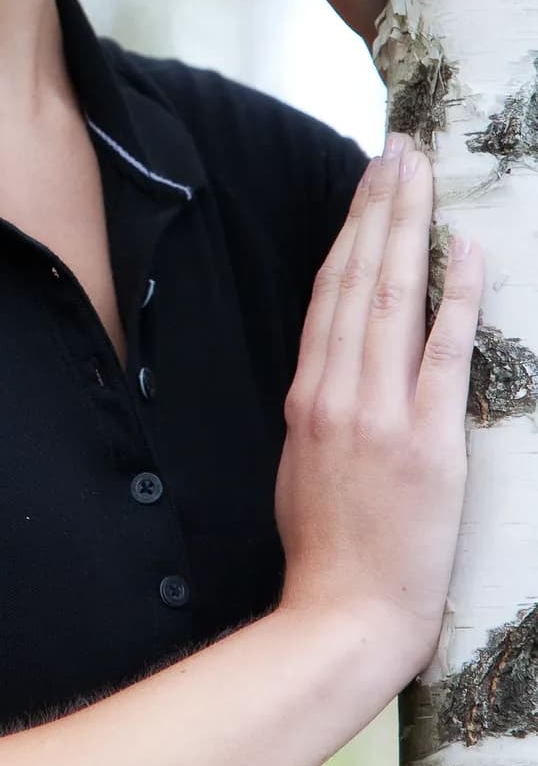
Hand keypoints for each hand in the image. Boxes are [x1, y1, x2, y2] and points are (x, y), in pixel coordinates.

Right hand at [276, 134, 482, 679]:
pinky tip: (465, 250)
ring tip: (419, 174)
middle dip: (378, 207)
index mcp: (306, 398)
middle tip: (397, 149)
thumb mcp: (300, 467)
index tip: (366, 184)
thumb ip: (318, 412)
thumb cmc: (325, 553)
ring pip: (391, 298)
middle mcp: (337, 394)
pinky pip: (443, 352)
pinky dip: (454, 296)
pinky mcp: (426, 441)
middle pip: (357, 278)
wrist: (343, 616)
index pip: (329, 294)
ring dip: (408, 228)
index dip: (349, 232)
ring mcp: (380, 413)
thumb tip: (333, 374)